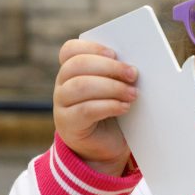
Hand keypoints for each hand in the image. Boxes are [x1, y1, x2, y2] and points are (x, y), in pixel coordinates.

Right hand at [53, 39, 138, 175]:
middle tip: (133, 74)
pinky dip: (109, 106)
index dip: (92, 48)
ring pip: (80, 86)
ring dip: (112, 87)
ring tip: (133, 94)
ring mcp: (61, 104)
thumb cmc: (113, 111)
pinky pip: (86, 110)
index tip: (115, 53)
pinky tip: (125, 107)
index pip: (70, 50)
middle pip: (77, 65)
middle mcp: (62, 84)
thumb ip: (118, 75)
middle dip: (109, 67)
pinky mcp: (68, 124)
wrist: (105, 146)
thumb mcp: (115, 88)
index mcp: (72, 70)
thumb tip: (133, 65)